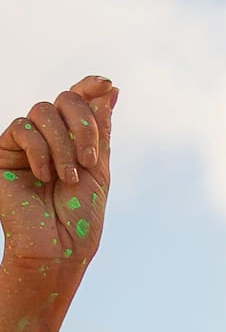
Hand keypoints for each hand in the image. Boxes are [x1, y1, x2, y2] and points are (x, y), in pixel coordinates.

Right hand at [0, 77, 115, 277]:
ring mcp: (25, 142)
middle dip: (83, 125)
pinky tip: (44, 176)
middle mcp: (49, 138)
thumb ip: (100, 132)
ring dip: (63, 145)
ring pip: (43, 111)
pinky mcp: (3, 150)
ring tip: (69, 177)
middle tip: (90, 159)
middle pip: (63, 100)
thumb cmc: (79, 219)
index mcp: (73, 142)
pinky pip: (22, 127)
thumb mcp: (98, 172)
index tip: (106, 83)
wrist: (57, 248)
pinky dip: (41, 151)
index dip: (89, 88)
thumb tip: (109, 91)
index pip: (77, 104)